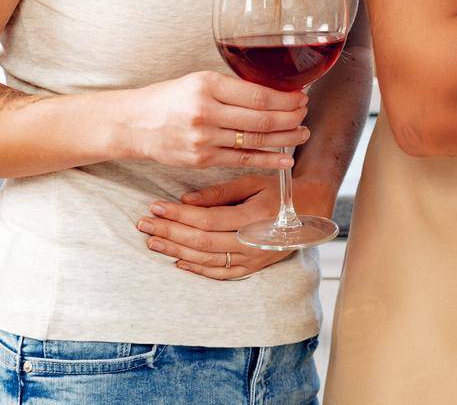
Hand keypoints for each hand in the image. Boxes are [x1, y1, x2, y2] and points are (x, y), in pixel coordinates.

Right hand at [113, 70, 310, 169]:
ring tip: (302, 134)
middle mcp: (206, 111)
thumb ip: (232, 88)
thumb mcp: (198, 81)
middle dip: (291, 117)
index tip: (301, 96)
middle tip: (305, 114)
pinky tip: (285, 158)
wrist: (133, 124)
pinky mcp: (201, 159)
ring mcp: (203, 138)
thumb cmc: (169, 99)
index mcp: (207, 85)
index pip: (258, 94)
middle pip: (261, 118)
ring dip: (285, 138)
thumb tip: (274, 92)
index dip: (286, 98)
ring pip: (255, 140)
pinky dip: (267, 159)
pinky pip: (242, 160)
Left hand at [136, 174, 337, 279]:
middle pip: (201, 242)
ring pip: (207, 260)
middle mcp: (252, 243)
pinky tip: (177, 261)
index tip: (155, 206)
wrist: (312, 209)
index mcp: (253, 217)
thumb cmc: (280, 191)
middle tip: (144, 223)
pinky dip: (197, 269)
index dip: (178, 215)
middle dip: (169, 232)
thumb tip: (186, 199)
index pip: (206, 220)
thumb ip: (220, 193)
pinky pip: (221, 274)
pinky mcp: (253, 268)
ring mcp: (253, 259)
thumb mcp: (253, 182)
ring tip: (152, 240)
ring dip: (175, 250)